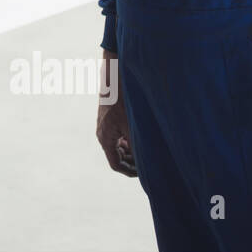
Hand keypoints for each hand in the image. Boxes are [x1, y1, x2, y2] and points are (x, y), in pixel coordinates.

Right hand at [96, 51, 135, 176]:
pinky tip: (139, 137)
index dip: (131, 172)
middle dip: (132, 162)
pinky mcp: (109, 119)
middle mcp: (102, 134)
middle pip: (116, 157)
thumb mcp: (133, 126)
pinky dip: (128, 141)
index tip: (145, 173)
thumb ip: (136, 146)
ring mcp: (105, 126)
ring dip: (131, 152)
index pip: (116, 164)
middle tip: (149, 163)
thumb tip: (145, 163)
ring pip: (117, 147)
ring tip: (146, 151)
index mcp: (105, 139)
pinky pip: (117, 137)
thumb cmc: (123, 101)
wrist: (115, 78)